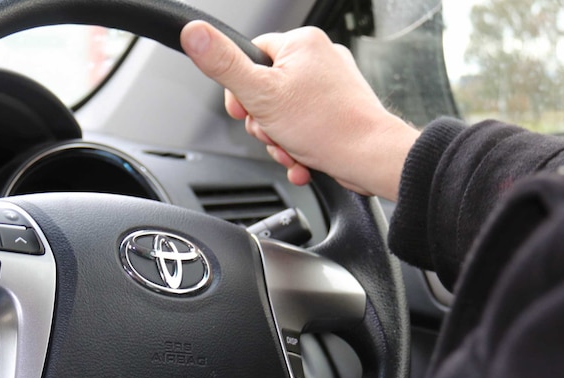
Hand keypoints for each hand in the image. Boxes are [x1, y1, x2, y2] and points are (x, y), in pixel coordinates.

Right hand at [180, 21, 419, 200]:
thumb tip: (193, 32)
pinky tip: (302, 158)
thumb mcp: (260, 94)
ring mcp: (331, 85)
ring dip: (279, 139)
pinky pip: (303, 126)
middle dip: (263, 121)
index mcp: (301, 43)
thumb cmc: (326, 126)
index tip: (245, 109)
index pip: (250, 55)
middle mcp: (319, 58)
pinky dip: (298, 146)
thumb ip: (224, 64)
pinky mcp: (338, 110)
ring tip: (291, 148)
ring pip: (282, 113)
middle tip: (273, 131)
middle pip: (265, 89)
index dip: (240, 89)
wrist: (370, 158)